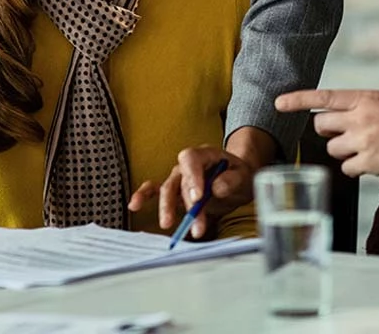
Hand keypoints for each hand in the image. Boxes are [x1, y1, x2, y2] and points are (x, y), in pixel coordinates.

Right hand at [127, 140, 263, 240]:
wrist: (237, 180)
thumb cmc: (239, 175)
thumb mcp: (244, 175)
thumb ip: (232, 180)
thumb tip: (216, 188)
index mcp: (205, 154)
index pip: (191, 159)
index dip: (193, 177)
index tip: (198, 197)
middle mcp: (188, 165)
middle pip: (179, 179)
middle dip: (184, 202)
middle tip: (192, 220)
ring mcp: (179, 177)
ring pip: (167, 189)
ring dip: (168, 208)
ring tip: (168, 224)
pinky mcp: (174, 190)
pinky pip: (154, 190)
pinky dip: (143, 196)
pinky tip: (134, 205)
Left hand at [276, 89, 378, 180]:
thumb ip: (372, 103)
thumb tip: (357, 107)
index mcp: (367, 99)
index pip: (324, 97)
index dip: (298, 100)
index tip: (279, 103)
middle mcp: (361, 118)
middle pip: (321, 125)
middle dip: (328, 131)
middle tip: (344, 135)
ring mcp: (363, 141)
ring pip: (332, 148)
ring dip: (344, 151)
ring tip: (366, 150)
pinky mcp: (369, 163)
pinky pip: (347, 167)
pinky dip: (355, 168)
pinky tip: (371, 164)